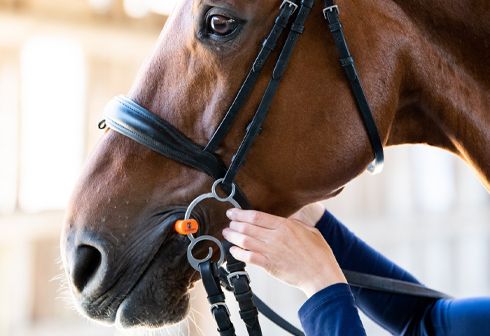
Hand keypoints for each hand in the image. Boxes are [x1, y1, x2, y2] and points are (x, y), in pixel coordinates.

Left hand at [223, 208, 346, 297]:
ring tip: (226, 233)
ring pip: (244, 241)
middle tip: (228, 222)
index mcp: (285, 226)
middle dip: (234, 223)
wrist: (320, 275)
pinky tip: (232, 250)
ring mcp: (270, 251)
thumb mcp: (309, 230)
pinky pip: (248, 257)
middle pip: (247, 227)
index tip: (233, 212)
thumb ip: (294, 223)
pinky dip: (237, 253)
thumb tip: (285, 218)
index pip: (256, 216)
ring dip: (232, 236)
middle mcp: (275, 237)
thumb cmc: (318, 254)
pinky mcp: (268, 265)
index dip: (241, 213)